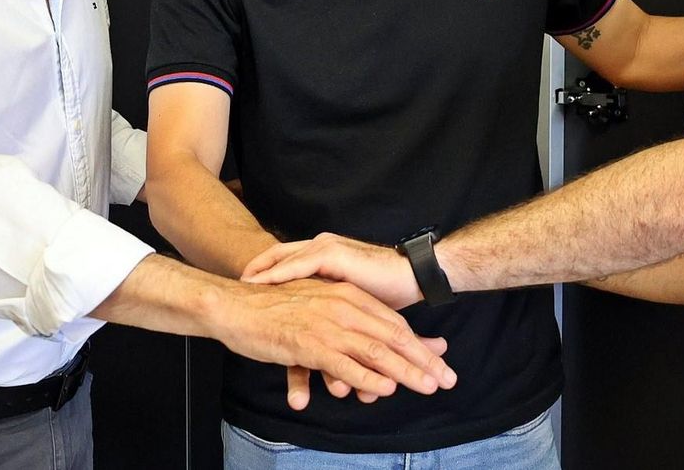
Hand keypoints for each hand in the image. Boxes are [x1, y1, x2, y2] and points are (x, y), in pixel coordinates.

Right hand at [208, 277, 453, 409]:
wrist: (236, 303)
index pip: (393, 323)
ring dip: (405, 372)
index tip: (441, 360)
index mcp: (348, 296)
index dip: (419, 345)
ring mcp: (327, 325)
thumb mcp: (319, 306)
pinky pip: (344, 364)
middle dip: (423, 361)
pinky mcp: (309, 343)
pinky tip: (384, 388)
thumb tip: (373, 338)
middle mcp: (344, 307)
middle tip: (447, 379)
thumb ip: (348, 320)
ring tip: (427, 387)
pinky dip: (367, 377)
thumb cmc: (276, 307)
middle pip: (393, 337)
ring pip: (376, 351)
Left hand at [242, 233, 422, 309]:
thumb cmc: (387, 291)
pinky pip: (297, 264)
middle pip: (279, 256)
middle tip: (234, 282)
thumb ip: (332, 310)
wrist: (414, 276)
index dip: (267, 271)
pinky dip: (277, 272)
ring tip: (242, 283)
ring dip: (262, 270)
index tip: (246, 285)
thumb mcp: (351, 300)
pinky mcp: (334, 255)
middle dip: (256, 268)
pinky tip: (261, 281)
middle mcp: (323, 247)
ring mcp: (327, 248)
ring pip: (284, 258)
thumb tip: (318, 330)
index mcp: (327, 255)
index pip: (289, 260)